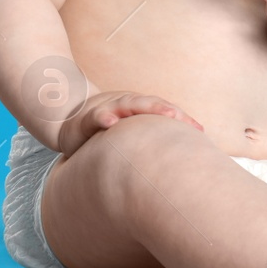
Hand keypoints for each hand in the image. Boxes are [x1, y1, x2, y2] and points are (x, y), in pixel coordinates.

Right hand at [55, 90, 203, 156]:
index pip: (162, 110)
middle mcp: (123, 104)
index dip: (181, 118)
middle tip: (184, 121)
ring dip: (143, 108)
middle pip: (149, 104)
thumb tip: (179, 163)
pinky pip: (95, 117)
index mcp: (136, 109)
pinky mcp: (85, 120)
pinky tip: (111, 123)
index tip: (199, 130)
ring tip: (163, 115)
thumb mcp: (127, 136)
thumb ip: (147, 144)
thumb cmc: (104, 131)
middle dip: (167, 111)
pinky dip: (103, 118)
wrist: (66, 121)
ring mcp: (105, 109)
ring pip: (126, 104)